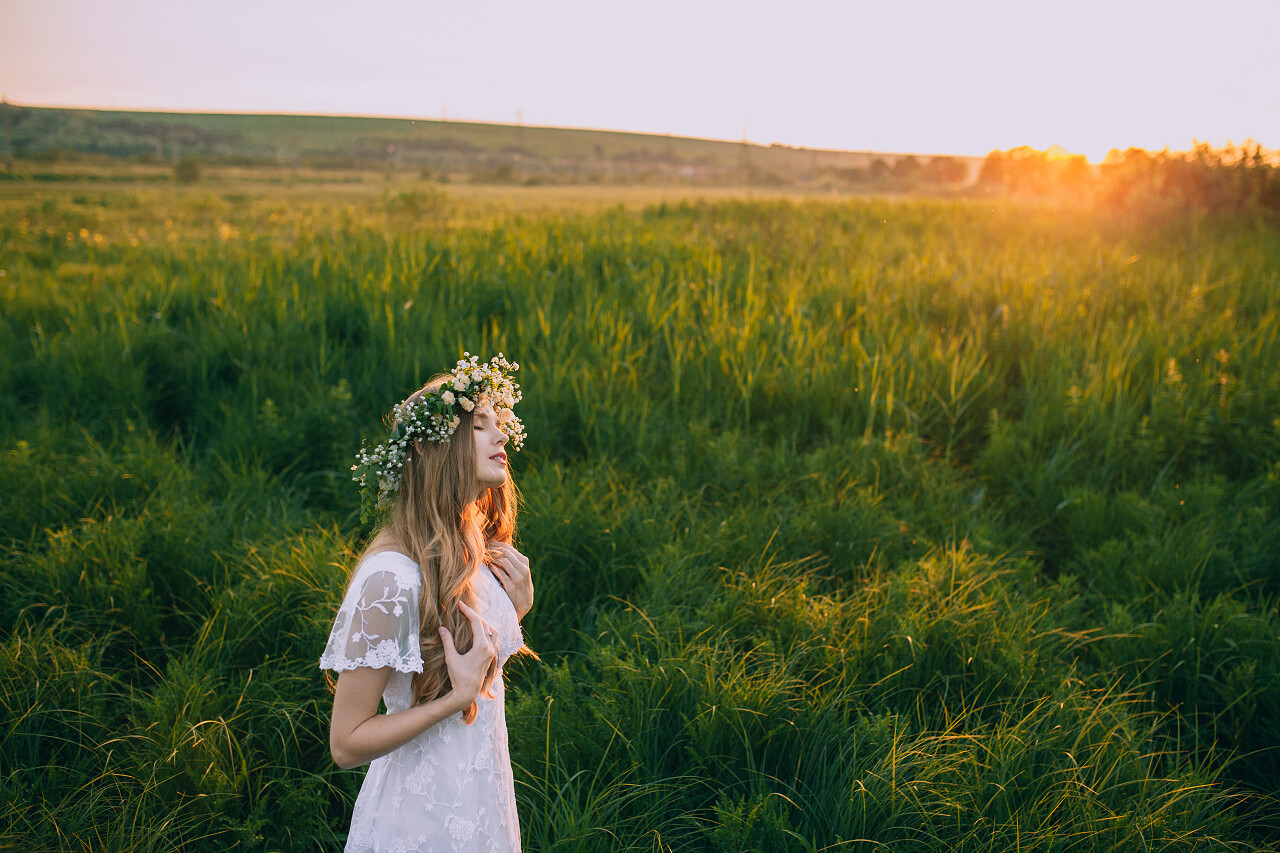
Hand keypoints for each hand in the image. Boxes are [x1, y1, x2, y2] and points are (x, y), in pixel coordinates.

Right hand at [438, 600, 496, 715]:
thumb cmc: (458, 677)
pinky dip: (488, 632)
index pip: (476, 622)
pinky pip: (494, 639)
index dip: (468, 611)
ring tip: (472, 619)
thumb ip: (447, 642)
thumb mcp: (451, 658)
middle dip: (474, 616)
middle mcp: (490, 648)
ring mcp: (492, 653)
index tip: (459, 604)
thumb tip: (441, 627)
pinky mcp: (491, 657)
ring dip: (483, 623)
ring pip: (493, 631)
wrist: (467, 693)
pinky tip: (480, 633)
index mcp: (481, 646)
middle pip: (485, 624)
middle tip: (463, 610)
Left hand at [487, 540, 533, 620]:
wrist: (524, 603)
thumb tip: (493, 547)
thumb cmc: (518, 584)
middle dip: (490, 551)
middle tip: (481, 552)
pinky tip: (489, 568)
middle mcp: (523, 568)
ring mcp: (518, 578)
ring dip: (491, 559)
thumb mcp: (518, 570)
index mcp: (524, 561)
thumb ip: (510, 560)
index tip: (484, 546)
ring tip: (484, 560)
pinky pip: (501, 574)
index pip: (507, 547)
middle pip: (504, 552)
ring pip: (503, 561)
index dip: (493, 545)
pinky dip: (493, 569)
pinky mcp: (512, 587)